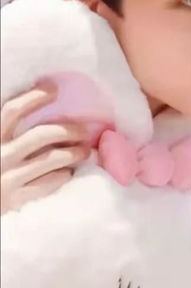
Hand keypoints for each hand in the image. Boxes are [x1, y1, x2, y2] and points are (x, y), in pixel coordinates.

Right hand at [1, 84, 88, 214]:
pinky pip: (49, 184)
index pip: (12, 110)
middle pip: (42, 135)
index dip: (34, 97)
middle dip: (68, 130)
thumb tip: (38, 105)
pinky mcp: (17, 199)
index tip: (53, 87)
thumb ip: (7, 133)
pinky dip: (63, 175)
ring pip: (52, 160)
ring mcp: (8, 179)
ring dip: (74, 153)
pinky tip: (68, 172)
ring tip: (85, 151)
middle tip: (83, 131)